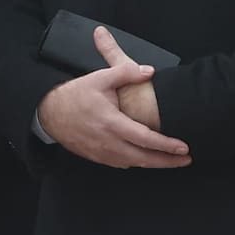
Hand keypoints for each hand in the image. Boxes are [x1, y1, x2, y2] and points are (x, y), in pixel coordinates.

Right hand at [36, 30, 190, 169]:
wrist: (48, 112)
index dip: (166, 145)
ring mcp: (101, 153)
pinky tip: (146, 158)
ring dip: (153, 163)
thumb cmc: (75, 94)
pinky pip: (121, 163)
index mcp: (112, 123)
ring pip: (133, 163)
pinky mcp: (96, 157)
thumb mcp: (100, 77)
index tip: (184, 147)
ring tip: (172, 161)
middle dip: (167, 161)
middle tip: (186, 160)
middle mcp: (108, 142)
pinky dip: (137, 161)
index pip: (145, 138)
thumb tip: (149, 71)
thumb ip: (126, 72)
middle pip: (143, 158)